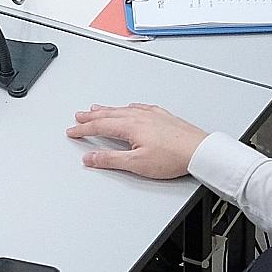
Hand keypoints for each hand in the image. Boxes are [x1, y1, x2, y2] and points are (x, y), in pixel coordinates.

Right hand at [65, 103, 209, 178]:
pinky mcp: (163, 117)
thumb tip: (90, 157)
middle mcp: (139, 117)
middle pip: (109, 114)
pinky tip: (130, 107)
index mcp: (130, 126)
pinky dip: (129, 107)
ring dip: (107, 109)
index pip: (100, 126)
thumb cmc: (172, 158)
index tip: (72, 131)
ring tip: (96, 108)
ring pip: (122, 109)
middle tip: (78, 116)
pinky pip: (140, 108)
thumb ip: (111, 159)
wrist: (199, 151)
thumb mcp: (136, 164)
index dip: (83, 129)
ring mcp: (152, 115)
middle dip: (91, 116)